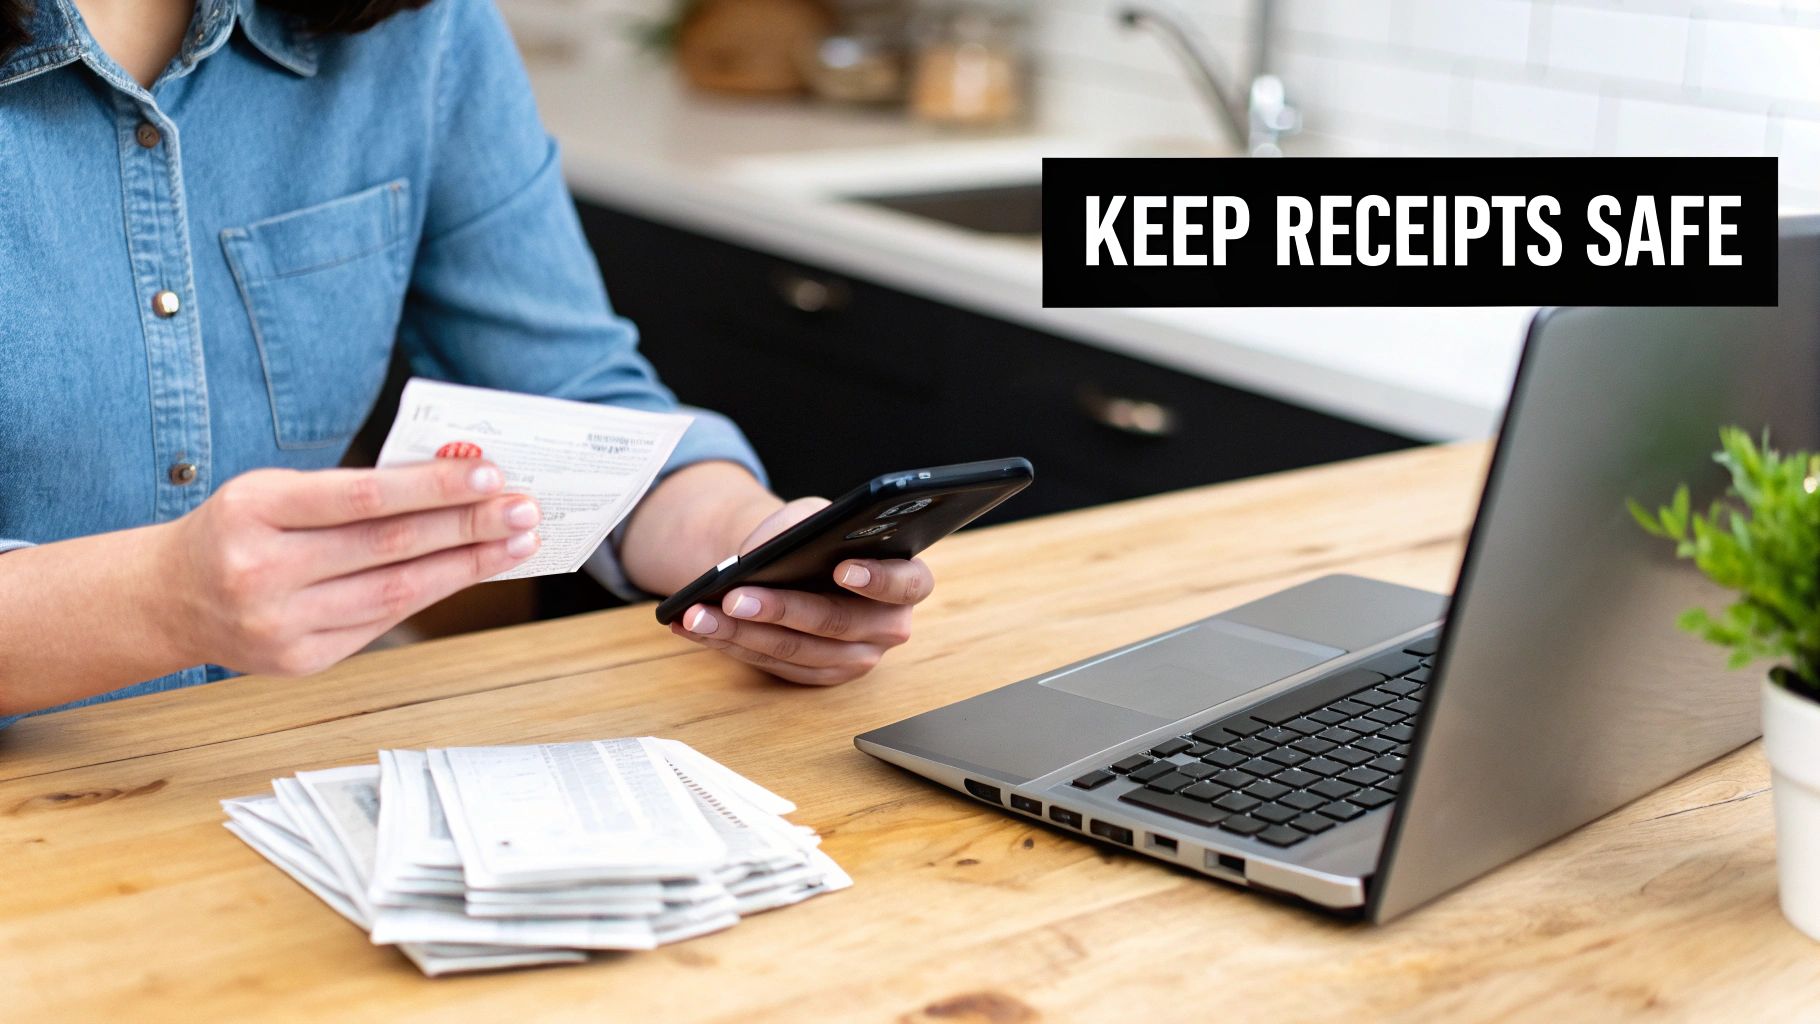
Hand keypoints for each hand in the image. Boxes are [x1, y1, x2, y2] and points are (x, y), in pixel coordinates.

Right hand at [159, 460, 541, 676]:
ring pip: (396, 591)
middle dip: (469, 526)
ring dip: (467, 565)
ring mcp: (279, 624)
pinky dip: (432, 593)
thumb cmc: (237, 530)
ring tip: (515, 543)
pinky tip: (469, 571)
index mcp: (254, 509)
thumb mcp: (273, 490)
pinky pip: (382, 621)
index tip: (492, 476)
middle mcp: (262, 570)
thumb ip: (352, 489)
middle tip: (526, 509)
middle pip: (390, 546)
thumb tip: (453, 481)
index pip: (364, 496)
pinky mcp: (299, 661)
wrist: (168, 598)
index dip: (434, 488)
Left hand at [668, 497, 934, 684]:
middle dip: (780, 610)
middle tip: (735, 598)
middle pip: (836, 623)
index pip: (906, 584)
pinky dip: (730, 644)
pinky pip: (772, 664)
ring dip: (740, 634)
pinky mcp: (819, 676)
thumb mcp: (818, 517)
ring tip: (698, 615)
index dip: (878, 579)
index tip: (841, 568)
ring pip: (796, 651)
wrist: (800, 566)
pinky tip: (696, 627)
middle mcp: (887, 627)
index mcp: (905, 581)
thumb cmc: (816, 537)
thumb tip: (775, 549)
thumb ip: (809, 526)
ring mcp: (855, 659)